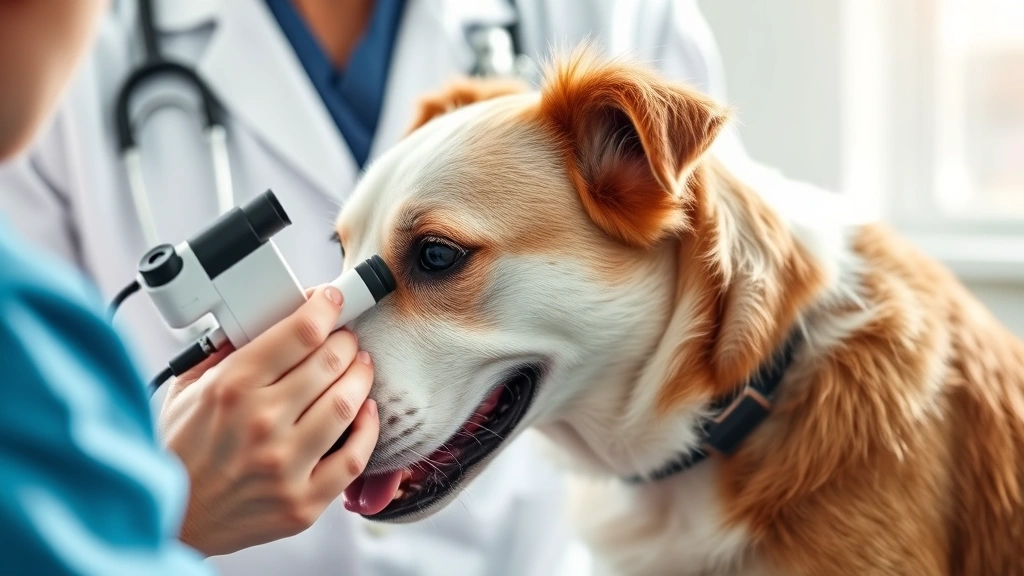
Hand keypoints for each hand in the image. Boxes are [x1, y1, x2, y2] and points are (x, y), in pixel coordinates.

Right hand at [158, 285, 379, 556]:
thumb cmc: (178, 452)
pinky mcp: (302, 503)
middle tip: (346, 338)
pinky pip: (354, 458)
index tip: (332, 300)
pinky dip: (367, 429)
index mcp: (231, 388)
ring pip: (347, 404)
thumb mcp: (187, 389)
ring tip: (359, 367)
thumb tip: (262, 316)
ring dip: (361, 377)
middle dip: (345, 341)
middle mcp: (261, 423)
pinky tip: (364, 411)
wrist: (172, 521)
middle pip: (330, 362)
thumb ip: (223, 351)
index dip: (325, 308)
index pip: (300, 333)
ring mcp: (284, 465)